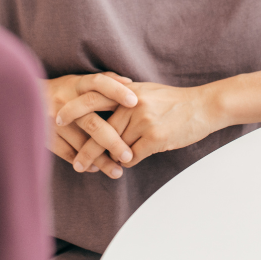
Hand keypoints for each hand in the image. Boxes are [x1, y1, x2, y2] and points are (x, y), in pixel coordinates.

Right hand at [42, 73, 138, 177]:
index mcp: (76, 84)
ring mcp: (54, 121)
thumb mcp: (78, 81)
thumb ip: (103, 81)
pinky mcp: (46, 136)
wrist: (22, 99)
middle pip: (92, 123)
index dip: (116, 90)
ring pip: (82, 144)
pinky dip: (84, 162)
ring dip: (101, 160)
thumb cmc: (62, 91)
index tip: (135, 102)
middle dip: (113, 142)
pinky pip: (68, 153)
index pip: (99, 83)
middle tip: (128, 156)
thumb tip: (130, 83)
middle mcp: (65, 101)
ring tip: (117, 171)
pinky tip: (96, 168)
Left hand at [66, 81, 224, 170]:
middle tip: (76, 164)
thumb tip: (101, 111)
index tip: (57, 120)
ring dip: (107, 160)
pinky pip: (132, 157)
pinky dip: (128, 162)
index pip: (93, 98)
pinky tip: (127, 162)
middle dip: (86, 150)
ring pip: (115, 147)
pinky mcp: (154, 138)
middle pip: (100, 131)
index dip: (73, 109)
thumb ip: (123, 98)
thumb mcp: (146, 92)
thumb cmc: (174, 101)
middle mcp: (132, 104)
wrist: (203, 106)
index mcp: (127, 92)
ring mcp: (143, 121)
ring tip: (94, 168)